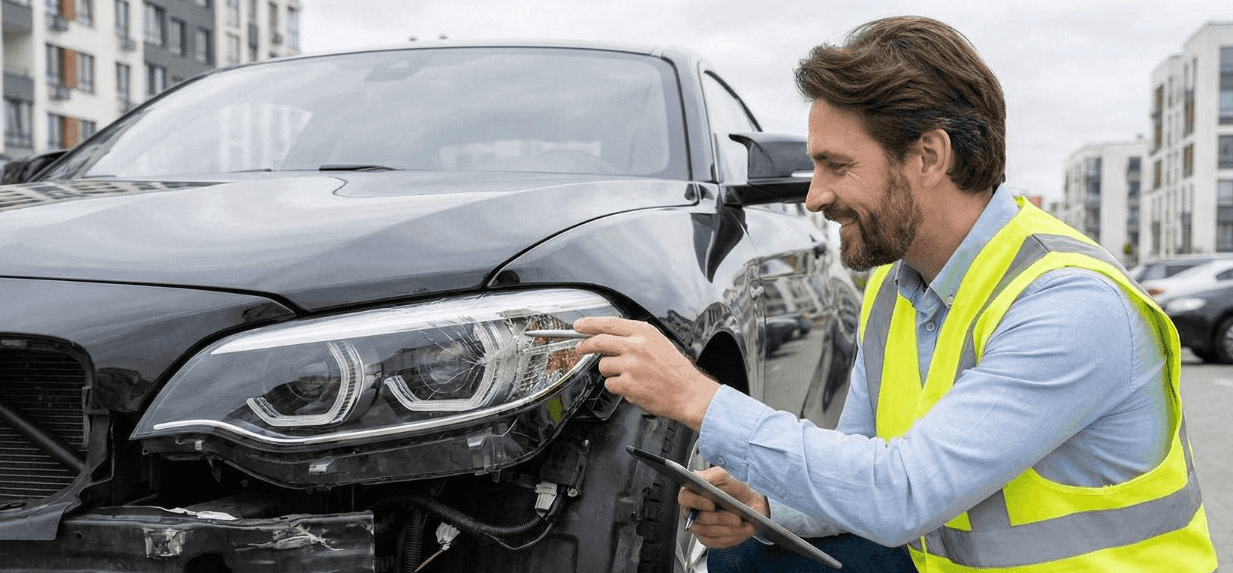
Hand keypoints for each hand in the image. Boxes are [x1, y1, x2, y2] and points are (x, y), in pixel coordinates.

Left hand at [573, 317, 719, 429]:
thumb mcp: (658, 342)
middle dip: (585, 345)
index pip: (609, 323)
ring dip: (611, 372)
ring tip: (629, 376)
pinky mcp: (627, 384)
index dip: (590, 324)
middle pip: (599, 341)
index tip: (580, 326)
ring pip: (603, 365)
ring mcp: (630, 365)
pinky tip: (633, 387)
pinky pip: (610, 384)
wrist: (688, 393)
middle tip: (580, 348)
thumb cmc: (675, 370)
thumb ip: (635, 338)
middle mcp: (636, 346)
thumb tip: (609, 337)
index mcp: (644, 332)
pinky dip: (618, 387)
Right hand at [678, 467, 768, 547]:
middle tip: (737, 518)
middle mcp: (691, 512)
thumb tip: (701, 480)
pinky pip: (718, 541)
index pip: (684, 498)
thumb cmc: (734, 488)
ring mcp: (699, 527)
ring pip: (711, 531)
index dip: (696, 502)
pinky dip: (733, 536)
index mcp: (691, 493)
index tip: (711, 504)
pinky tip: (744, 529)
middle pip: (700, 519)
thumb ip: (712, 476)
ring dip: (730, 528)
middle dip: (720, 518)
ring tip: (744, 523)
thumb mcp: (724, 477)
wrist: (748, 503)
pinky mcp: (709, 539)